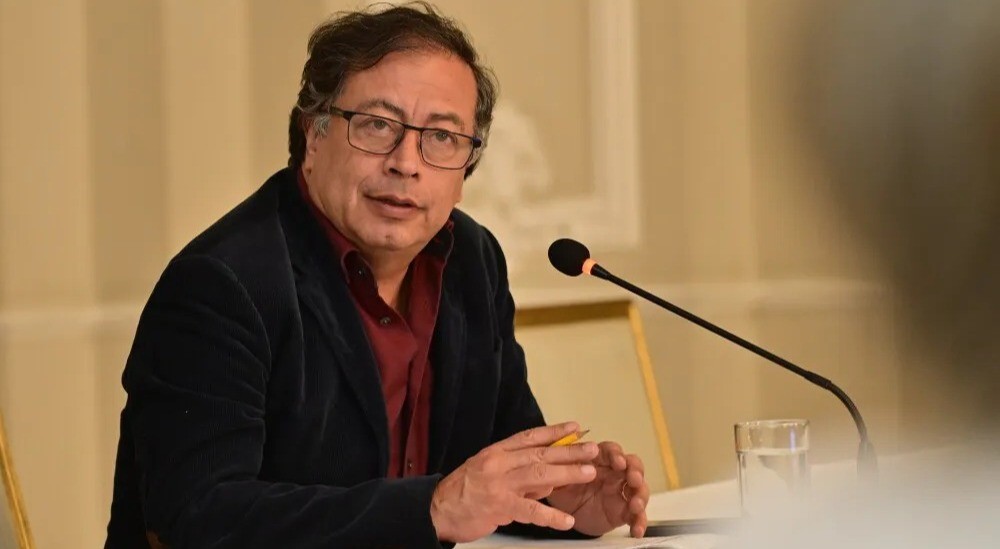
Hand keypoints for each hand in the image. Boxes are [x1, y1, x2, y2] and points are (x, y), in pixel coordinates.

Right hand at [430, 422, 600, 542]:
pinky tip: (567, 521)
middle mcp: (498, 463)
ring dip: (567, 473)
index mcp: (496, 452)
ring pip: (539, 474)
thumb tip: (551, 472)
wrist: (438, 510)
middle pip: (540, 453)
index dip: (555, 432)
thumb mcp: (490, 473)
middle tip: (593, 450)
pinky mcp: (498, 506)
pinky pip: (530, 511)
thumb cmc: (465, 492)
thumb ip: (520, 472)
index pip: (530, 437)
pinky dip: (550, 516)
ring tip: (589, 473)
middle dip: (569, 451)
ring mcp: (498, 484)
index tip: (576, 428)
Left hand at [545, 441, 649, 537]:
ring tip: (636, 505)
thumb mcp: (558, 478)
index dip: (617, 455)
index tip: (618, 462)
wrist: (563, 516)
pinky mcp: (624, 512)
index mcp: (599, 460)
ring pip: (639, 490)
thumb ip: (564, 469)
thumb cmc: (562, 489)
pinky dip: (639, 522)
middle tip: (634, 480)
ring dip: (641, 496)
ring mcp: (621, 492)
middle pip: (633, 467)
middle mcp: (614, 474)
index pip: (611, 451)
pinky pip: (636, 516)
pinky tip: (637, 530)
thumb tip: (570, 461)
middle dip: (636, 472)